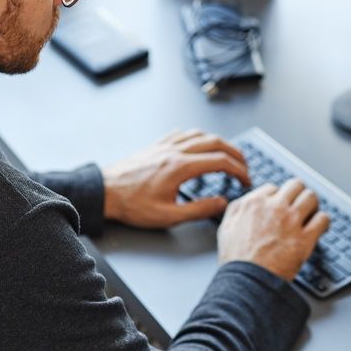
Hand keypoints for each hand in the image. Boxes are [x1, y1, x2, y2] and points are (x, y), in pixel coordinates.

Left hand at [102, 129, 250, 228]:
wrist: (105, 193)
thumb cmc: (132, 205)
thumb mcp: (168, 216)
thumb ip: (199, 209)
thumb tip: (221, 203)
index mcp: (181, 168)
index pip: (220, 161)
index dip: (239, 170)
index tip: (245, 180)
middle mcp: (174, 152)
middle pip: (215, 142)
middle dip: (235, 153)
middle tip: (244, 165)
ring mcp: (164, 146)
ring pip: (200, 134)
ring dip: (218, 142)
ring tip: (227, 153)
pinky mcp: (155, 146)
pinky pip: (182, 134)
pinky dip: (197, 136)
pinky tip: (198, 144)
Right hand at [217, 179, 329, 279]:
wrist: (247, 282)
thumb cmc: (236, 261)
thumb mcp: (226, 228)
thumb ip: (237, 210)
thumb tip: (245, 202)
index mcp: (254, 203)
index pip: (273, 188)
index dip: (278, 197)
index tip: (281, 205)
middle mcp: (274, 208)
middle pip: (295, 186)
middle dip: (298, 194)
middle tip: (299, 204)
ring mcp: (291, 221)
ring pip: (311, 197)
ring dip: (312, 205)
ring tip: (311, 213)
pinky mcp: (305, 238)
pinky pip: (323, 219)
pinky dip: (323, 222)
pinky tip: (320, 227)